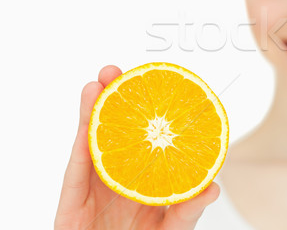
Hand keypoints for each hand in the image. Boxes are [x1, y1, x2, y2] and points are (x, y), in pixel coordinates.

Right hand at [54, 65, 219, 228]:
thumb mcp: (170, 229)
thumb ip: (187, 211)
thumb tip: (213, 186)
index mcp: (147, 179)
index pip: (150, 139)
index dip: (151, 112)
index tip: (158, 84)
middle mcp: (122, 175)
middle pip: (120, 130)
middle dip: (121, 99)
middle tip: (122, 71)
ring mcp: (95, 184)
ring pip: (96, 137)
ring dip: (97, 105)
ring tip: (103, 79)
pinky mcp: (73, 196)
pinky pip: (78, 163)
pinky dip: (82, 134)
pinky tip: (87, 108)